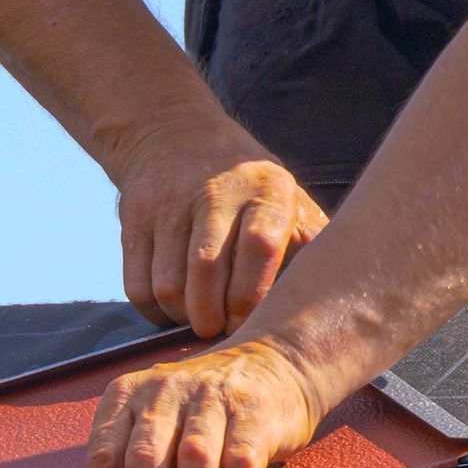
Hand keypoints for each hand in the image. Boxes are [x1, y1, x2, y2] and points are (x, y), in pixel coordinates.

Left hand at [82, 340, 323, 467]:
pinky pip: (241, 464)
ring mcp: (210, 398)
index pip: (103, 458)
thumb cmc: (197, 412)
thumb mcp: (152, 423)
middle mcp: (163, 392)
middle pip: (146, 462)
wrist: (272, 364)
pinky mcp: (253, 412)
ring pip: (194, 463)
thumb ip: (123, 466)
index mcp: (126, 396)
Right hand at [111, 117, 327, 336]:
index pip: (259, 245)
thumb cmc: (248, 190)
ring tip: (199, 319)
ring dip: (183, 317)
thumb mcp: (288, 201)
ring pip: (168, 285)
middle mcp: (216, 192)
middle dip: (213, 317)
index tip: (248, 322)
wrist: (175, 135)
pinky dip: (154, 312)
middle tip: (221, 332)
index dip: (252, 294)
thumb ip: (310, 247)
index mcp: (266, 191)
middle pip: (206, 270)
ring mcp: (168, 203)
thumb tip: (334, 304)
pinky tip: (172, 309)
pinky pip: (138, 286)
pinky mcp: (133, 217)